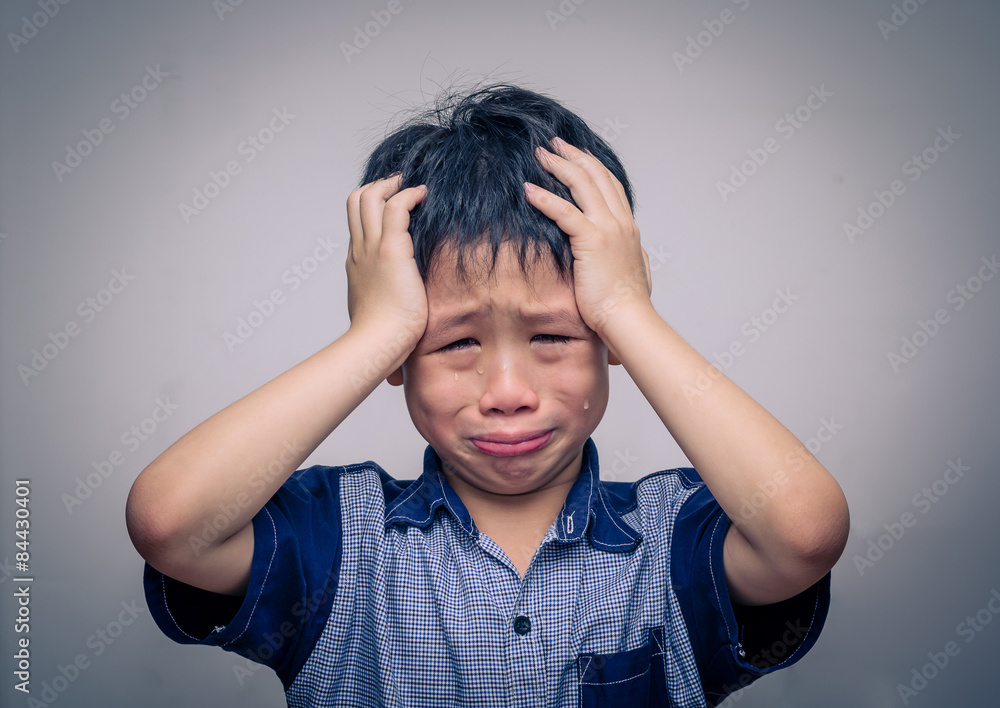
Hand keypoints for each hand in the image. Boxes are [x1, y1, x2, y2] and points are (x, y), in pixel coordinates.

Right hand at [345, 174, 428, 343]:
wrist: (376, 343)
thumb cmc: (381, 338)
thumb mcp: (379, 315)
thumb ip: (386, 310)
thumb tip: (395, 330)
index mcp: (356, 264)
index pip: (357, 224)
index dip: (372, 208)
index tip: (391, 205)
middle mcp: (359, 250)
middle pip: (355, 201)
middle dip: (377, 186)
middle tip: (399, 185)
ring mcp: (372, 248)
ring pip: (369, 197)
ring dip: (391, 185)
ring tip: (412, 186)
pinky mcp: (391, 250)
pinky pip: (396, 207)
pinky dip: (409, 195)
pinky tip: (424, 194)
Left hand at [523, 137, 651, 336]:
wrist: (630, 320)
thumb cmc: (626, 306)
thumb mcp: (633, 272)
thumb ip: (630, 256)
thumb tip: (630, 254)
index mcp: (628, 229)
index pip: (610, 186)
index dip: (592, 166)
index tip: (575, 155)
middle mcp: (621, 223)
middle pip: (597, 176)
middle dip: (574, 156)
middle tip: (553, 143)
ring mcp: (609, 229)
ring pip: (582, 185)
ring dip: (559, 166)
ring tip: (540, 154)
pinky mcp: (592, 241)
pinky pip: (564, 212)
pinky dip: (544, 198)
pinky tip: (528, 189)